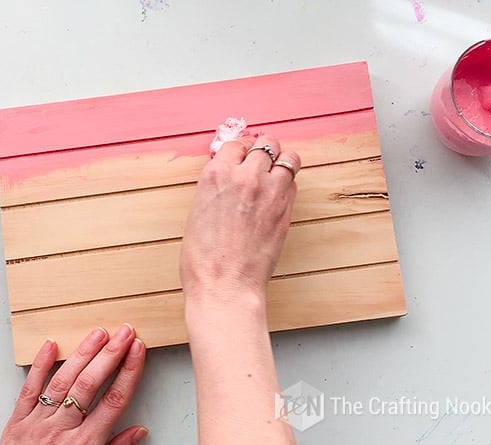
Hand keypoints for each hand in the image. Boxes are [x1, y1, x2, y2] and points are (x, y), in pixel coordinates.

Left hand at [1, 324, 147, 444]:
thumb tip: (139, 430)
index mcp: (85, 444)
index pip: (114, 399)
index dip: (129, 371)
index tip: (138, 350)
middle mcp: (62, 430)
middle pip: (90, 384)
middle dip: (110, 354)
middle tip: (125, 332)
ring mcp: (38, 423)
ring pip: (63, 381)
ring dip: (83, 354)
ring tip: (98, 333)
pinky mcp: (16, 422)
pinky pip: (29, 389)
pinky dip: (39, 365)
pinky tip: (51, 345)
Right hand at [180, 135, 300, 302]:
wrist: (225, 285)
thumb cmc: (203, 259)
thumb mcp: (197, 212)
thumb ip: (216, 188)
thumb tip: (228, 180)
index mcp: (216, 175)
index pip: (236, 144)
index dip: (240, 150)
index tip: (241, 155)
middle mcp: (245, 176)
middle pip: (265, 144)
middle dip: (262, 151)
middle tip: (260, 161)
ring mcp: (269, 191)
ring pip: (288, 157)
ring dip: (282, 162)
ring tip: (275, 173)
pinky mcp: (286, 208)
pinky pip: (293, 182)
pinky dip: (287, 184)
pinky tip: (278, 194)